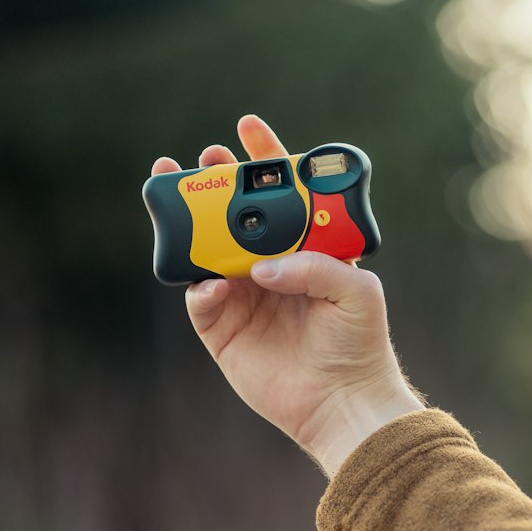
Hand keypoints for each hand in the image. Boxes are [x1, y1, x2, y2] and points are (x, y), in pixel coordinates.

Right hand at [150, 115, 423, 475]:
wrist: (342, 402)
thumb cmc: (359, 342)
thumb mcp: (357, 292)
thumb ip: (317, 267)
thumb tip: (262, 269)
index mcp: (304, 246)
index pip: (281, 193)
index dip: (263, 159)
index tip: (246, 128)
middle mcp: (269, 266)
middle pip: (233, 214)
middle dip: (214, 181)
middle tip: (203, 159)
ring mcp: (242, 296)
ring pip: (206, 250)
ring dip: (187, 223)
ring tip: (172, 196)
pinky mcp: (222, 330)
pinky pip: (199, 300)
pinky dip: (197, 287)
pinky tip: (207, 283)